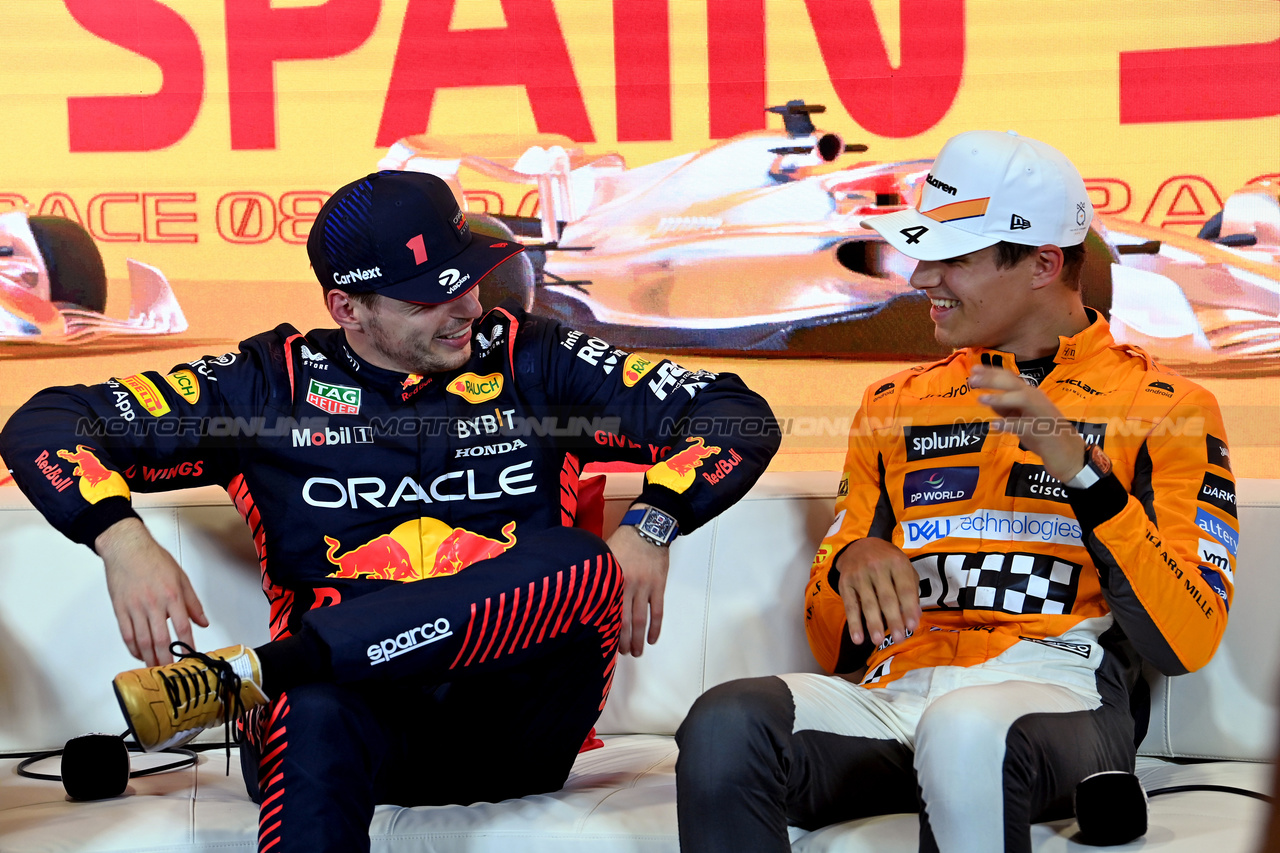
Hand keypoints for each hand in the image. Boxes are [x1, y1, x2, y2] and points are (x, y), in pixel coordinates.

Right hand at [95, 518, 208, 665]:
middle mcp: (153, 604)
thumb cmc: (153, 559)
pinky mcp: (120, 609)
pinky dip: (133, 648)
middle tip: (170, 671)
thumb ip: (192, 602)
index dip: (186, 645)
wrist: (126, 548)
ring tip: (155, 668)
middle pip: (160, 639)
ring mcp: (135, 608)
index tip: (190, 656)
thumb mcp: (181, 577)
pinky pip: (127, 634)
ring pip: (142, 640)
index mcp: (171, 595)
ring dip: (149, 658)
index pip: (182, 627)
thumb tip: (202, 622)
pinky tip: (139, 654)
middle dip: (166, 659)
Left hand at [606, 513, 670, 656]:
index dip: (605, 628)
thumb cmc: (624, 539)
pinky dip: (656, 627)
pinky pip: (658, 611)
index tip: (602, 642)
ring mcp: (645, 587)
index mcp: (612, 580)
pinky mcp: (658, 586)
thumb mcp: (604, 555)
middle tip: (622, 653)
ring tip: (637, 652)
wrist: (648, 528)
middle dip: (623, 640)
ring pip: (642, 620)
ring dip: (639, 639)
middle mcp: (628, 586)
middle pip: (625, 620)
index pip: (607, 610)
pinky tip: (652, 639)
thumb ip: (598, 574)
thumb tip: (585, 590)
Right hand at [834, 537, 919, 646]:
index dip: (909, 608)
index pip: (904, 588)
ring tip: (878, 641)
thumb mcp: (904, 568)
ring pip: (868, 603)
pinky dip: (854, 624)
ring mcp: (859, 574)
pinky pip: (850, 606)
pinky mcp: (845, 583)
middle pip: (886, 598)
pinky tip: (858, 638)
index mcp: (896, 562)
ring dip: (874, 624)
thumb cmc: (887, 561)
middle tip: (899, 639)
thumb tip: (915, 617)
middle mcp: (877, 566)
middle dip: (893, 620)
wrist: (859, 546)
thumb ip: (911, 590)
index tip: (912, 627)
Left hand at [968, 365, 1086, 482]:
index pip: (1010, 379)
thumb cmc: (1043, 434)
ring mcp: (1042, 414)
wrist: (1068, 453)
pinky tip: (995, 425)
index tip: (974, 369)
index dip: (992, 373)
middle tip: (972, 381)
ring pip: (1023, 399)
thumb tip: (988, 399)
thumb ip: (1006, 409)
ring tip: (981, 399)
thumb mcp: (1020, 419)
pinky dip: (1010, 424)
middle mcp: (1037, 400)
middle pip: (1014, 384)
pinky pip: (1026, 426)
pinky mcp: (1044, 431)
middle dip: (992, 380)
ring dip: (1002, 398)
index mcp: (1030, 395)